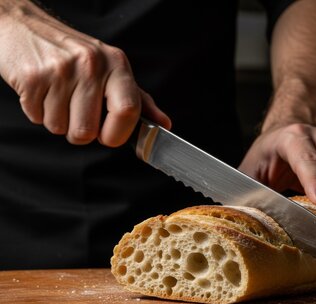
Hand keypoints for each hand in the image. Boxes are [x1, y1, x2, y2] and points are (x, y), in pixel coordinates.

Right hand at [0, 0, 169, 146]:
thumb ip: (139, 100)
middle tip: (77, 114)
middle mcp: (91, 65)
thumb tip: (164, 124)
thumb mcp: (113, 71)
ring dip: (58, 121)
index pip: (128, 111)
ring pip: (61, 128)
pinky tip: (42, 92)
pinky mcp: (33, 77)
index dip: (117, 135)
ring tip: (58, 97)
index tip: (109, 137)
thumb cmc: (74, 54)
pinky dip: (38, 112)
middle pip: (88, 131)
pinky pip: (37, 118)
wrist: (24, 27)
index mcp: (117, 65)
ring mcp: (61, 70)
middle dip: (81, 133)